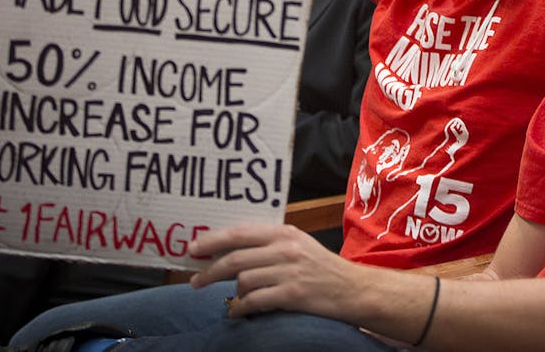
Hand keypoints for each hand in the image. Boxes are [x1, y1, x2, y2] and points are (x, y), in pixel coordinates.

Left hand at [191, 223, 361, 319]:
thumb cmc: (321, 267)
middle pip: (235, 259)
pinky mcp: (291, 295)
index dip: (212, 241)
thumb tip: (230, 248)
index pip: (239, 233)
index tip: (193, 249)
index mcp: (284, 233)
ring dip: (231, 293)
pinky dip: (239, 308)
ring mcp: (288, 272)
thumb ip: (269, 243)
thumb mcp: (298, 245)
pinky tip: (236, 311)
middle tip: (195, 281)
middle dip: (209, 271)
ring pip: (242, 281)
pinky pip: (254, 301)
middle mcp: (285, 249)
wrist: (351, 289)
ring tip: (229, 300)